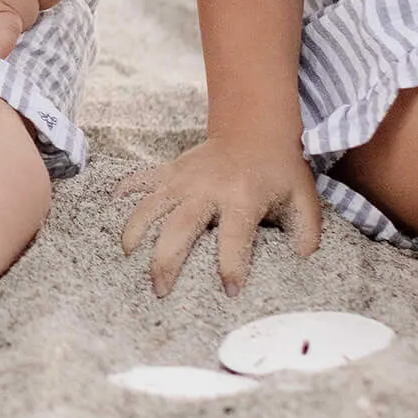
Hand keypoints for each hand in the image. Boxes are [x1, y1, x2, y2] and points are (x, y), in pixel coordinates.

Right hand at [118, 133, 321, 296]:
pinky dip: (125, 193)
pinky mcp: (171, 169)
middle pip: (179, 227)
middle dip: (166, 261)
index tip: (229, 292)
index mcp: (243, 197)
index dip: (232, 268)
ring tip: (128, 261)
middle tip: (160, 291)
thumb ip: (306, 230)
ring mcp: (185, 177)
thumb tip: (303, 261)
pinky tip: (111, 210)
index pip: (234, 239)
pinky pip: (141, 180)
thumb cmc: (280, 168)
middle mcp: (208, 187)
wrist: (256, 125)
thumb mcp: (303, 197)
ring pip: (152, 205)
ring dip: (136, 232)